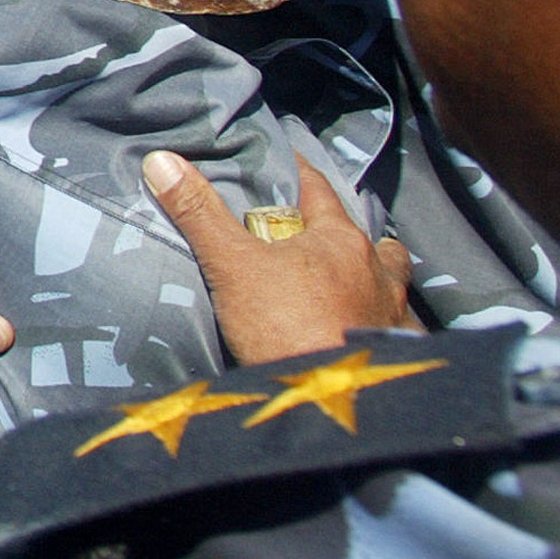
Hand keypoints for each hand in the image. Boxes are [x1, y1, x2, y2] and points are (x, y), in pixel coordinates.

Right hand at [144, 149, 416, 364]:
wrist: (329, 398)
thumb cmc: (286, 326)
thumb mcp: (232, 265)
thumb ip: (199, 213)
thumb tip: (162, 160)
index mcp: (341, 240)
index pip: (319, 188)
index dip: (296, 174)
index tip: (279, 165)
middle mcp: (377, 270)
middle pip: (365, 237)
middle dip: (344, 234)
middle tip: (315, 238)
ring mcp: (392, 311)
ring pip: (391, 279)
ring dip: (373, 277)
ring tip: (349, 283)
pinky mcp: (396, 350)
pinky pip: (397, 324)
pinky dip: (383, 321)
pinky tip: (366, 328)